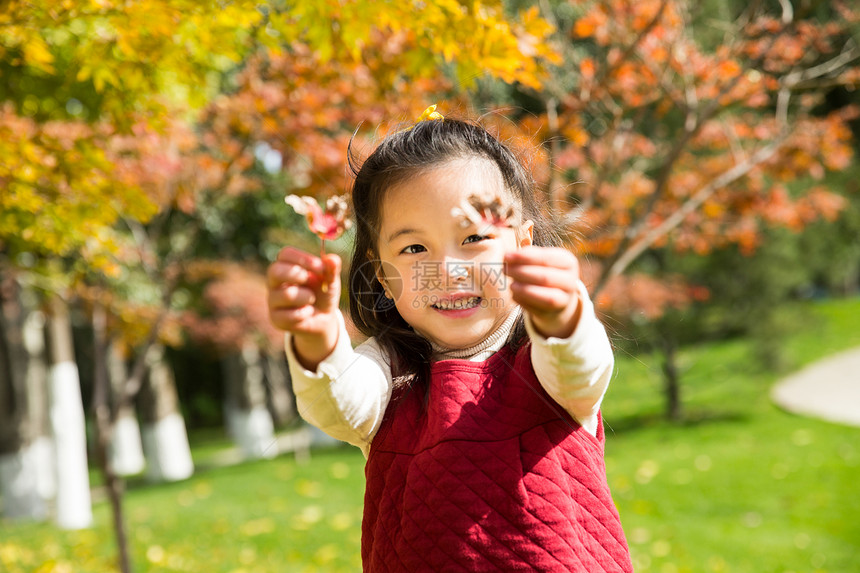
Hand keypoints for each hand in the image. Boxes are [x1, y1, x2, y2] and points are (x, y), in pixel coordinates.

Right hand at [267, 247, 340, 368]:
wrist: (323, 318)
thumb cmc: (323, 292)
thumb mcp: (330, 279)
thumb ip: (332, 269)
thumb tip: (332, 259)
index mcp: (286, 265)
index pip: (285, 254)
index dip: (302, 258)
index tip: (320, 267)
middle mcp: (274, 281)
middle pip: (275, 271)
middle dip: (297, 275)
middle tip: (312, 281)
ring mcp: (272, 300)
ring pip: (286, 294)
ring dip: (307, 297)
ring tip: (312, 299)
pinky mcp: (275, 318)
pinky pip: (291, 314)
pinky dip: (305, 313)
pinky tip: (307, 313)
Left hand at [504, 246, 582, 338]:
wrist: (557, 297)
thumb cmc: (544, 272)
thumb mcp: (541, 260)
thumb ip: (526, 256)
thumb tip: (508, 256)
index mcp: (569, 262)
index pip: (546, 258)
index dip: (525, 257)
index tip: (507, 256)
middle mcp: (571, 281)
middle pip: (545, 277)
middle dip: (522, 273)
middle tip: (505, 270)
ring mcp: (565, 299)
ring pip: (546, 297)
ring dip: (524, 290)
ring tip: (511, 285)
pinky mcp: (554, 313)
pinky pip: (538, 309)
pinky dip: (524, 301)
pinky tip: (515, 295)